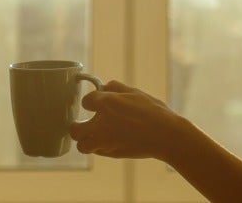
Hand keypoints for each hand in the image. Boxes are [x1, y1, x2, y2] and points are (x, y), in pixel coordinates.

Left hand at [69, 80, 192, 160]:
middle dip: (77, 127)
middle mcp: (101, 123)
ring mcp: (105, 141)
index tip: (94, 103)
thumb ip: (116, 88)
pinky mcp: (112, 153)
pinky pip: (98, 152)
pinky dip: (100, 148)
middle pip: (75, 130)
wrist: (166, 135)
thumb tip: (105, 87)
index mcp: (106, 104)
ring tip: (94, 136)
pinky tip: (109, 141)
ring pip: (83, 146)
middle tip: (84, 124)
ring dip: (86, 141)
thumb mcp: (135, 92)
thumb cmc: (153, 111)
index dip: (90, 101)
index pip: (85, 101)